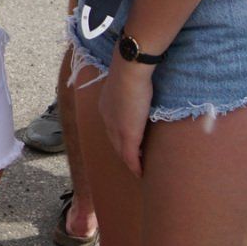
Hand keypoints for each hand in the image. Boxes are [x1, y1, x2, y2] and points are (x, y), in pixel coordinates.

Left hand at [99, 59, 153, 176]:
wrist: (129, 72)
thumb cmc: (131, 72)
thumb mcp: (127, 84)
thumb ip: (130, 91)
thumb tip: (139, 89)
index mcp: (106, 107)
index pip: (112, 129)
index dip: (120, 139)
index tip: (128, 146)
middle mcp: (107, 120)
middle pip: (114, 142)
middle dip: (123, 153)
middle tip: (134, 164)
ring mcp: (116, 128)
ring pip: (121, 151)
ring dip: (130, 162)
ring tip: (138, 170)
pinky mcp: (128, 134)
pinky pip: (130, 156)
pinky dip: (135, 166)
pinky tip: (140, 173)